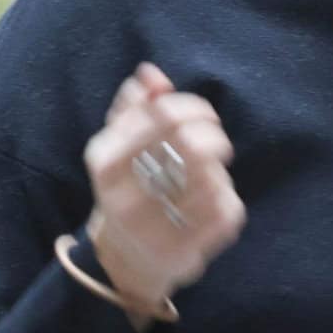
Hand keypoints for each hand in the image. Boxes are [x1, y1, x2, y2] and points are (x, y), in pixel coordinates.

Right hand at [83, 62, 244, 320]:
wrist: (124, 260)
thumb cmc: (127, 190)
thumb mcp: (117, 147)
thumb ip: (133, 107)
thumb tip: (152, 73)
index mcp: (105, 163)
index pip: (161, 116)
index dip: (192, 107)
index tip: (202, 114)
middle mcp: (124, 197)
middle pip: (192, 145)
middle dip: (213, 134)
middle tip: (215, 138)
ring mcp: (154, 229)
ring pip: (212, 177)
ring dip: (218, 168)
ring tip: (210, 170)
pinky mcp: (184, 251)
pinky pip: (225, 209)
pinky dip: (227, 195)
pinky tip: (213, 197)